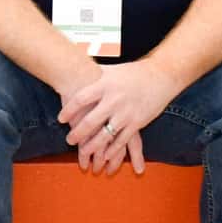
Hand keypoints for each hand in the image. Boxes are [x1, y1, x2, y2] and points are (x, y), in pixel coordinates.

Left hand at [60, 58, 176, 174]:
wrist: (160, 76)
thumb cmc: (133, 72)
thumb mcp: (111, 70)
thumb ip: (94, 74)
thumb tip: (74, 66)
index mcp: (105, 84)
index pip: (81, 99)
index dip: (69, 110)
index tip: (61, 119)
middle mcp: (114, 99)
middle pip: (91, 121)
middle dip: (78, 133)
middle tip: (69, 140)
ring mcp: (126, 113)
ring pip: (105, 135)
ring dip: (92, 146)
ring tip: (82, 152)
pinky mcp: (137, 123)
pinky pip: (122, 140)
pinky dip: (112, 150)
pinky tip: (104, 156)